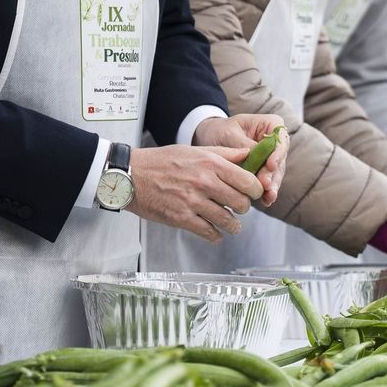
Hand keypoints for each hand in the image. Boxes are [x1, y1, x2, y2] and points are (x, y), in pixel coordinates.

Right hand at [126, 144, 263, 242]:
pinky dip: (215, 235)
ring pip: (228, 221)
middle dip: (243, 208)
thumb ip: (224, 153)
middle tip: (238, 208)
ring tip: (230, 224)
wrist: (132, 175)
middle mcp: (204, 182)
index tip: (252, 193)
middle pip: (242, 204)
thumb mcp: (194, 150)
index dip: (255, 190)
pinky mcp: (181, 218)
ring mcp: (193, 201)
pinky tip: (214, 232)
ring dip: (232, 225)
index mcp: (210, 163)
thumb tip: (249, 154)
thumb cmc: (162, 161)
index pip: (248, 181)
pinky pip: (209, 233)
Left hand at [195, 113, 287, 205]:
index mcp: (271, 124)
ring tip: (268, 197)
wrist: (210, 138)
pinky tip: (266, 201)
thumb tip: (255, 157)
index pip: (280, 139)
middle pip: (280, 159)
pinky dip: (267, 192)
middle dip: (273, 174)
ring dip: (272, 186)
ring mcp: (272, 157)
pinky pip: (269, 181)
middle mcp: (275, 141)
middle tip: (265, 185)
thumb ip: (244, 145)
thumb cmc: (220, 131)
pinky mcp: (265, 171)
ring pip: (276, 173)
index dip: (277, 154)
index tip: (270, 166)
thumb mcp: (229, 134)